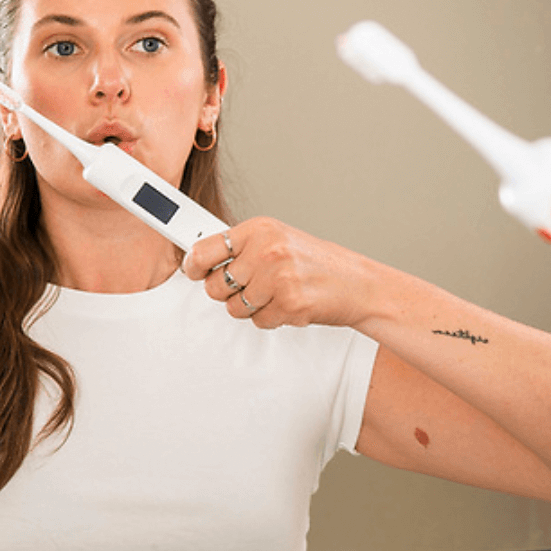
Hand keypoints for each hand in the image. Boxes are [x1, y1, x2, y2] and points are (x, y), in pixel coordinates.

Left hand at [181, 216, 383, 328]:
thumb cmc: (317, 262)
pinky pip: (258, 321)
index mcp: (261, 228)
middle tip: (249, 286)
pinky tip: (287, 304)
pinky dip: (270, 318)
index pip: (206, 248)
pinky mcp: (288, 304)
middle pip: (216, 285)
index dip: (194, 265)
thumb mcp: (279, 240)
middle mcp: (267, 250)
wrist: (357, 283)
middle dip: (227, 292)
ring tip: (274, 293)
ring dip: (250, 307)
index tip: (192, 270)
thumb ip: (243, 247)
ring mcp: (278, 278)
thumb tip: (199, 258)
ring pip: (234, 308)